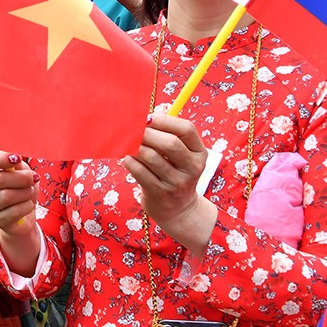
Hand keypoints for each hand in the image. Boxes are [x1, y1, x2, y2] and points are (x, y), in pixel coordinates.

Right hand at [0, 150, 42, 271]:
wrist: (24, 213)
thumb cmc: (20, 188)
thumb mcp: (20, 170)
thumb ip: (16, 163)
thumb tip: (16, 158)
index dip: (0, 159)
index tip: (17, 158)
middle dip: (21, 177)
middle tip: (34, 177)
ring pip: (6, 196)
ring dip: (25, 192)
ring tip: (30, 191)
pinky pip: (14, 211)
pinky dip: (27, 206)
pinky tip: (27, 204)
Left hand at [121, 112, 213, 250]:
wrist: (179, 210)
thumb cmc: (174, 173)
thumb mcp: (181, 157)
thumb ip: (168, 137)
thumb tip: (142, 117)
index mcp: (199, 153)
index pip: (187, 129)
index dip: (164, 120)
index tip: (147, 117)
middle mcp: (193, 167)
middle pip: (170, 143)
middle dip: (147, 133)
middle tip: (131, 130)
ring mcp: (177, 182)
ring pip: (152, 157)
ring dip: (135, 147)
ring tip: (127, 144)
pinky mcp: (160, 193)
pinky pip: (140, 172)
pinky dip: (130, 162)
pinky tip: (126, 159)